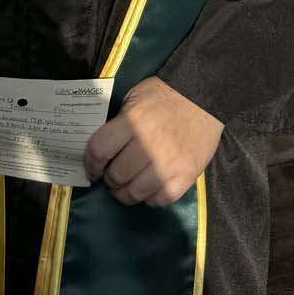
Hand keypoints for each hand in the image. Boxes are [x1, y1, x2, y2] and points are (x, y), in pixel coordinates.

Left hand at [84, 76, 223, 206]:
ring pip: (136, 192)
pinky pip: (161, 199)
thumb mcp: (134, 98)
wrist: (203, 96)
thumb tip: (104, 150)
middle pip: (117, 175)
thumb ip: (119, 122)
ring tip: (128, 187)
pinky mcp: (186, 175)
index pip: (100, 150)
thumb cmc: (164, 95)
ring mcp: (168, 163)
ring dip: (126, 193)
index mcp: (132, 121)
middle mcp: (148, 144)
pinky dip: (151, 199)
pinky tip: (149, 189)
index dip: (90, 164)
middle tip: (112, 178)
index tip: (92, 170)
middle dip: (109, 180)